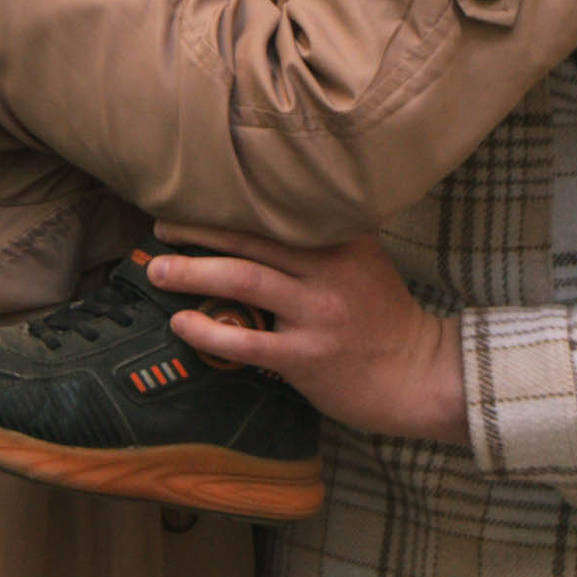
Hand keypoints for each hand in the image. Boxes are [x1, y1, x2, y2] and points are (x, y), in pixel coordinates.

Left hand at [147, 228, 469, 447]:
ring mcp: (318, 313)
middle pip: (250, 239)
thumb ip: (323, 241)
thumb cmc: (383, 318)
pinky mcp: (306, 356)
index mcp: (343, 241)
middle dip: (197, 232)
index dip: (227, 206)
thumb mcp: (363, 263)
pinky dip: (206, 330)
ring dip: (192, 273)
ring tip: (158, 270)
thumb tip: (260, 222)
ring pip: (242, 280)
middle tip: (161, 230)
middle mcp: (330, 270)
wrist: (417, 376)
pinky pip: (245, 341)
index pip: (275, 214)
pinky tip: (181, 324)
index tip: (191, 200)